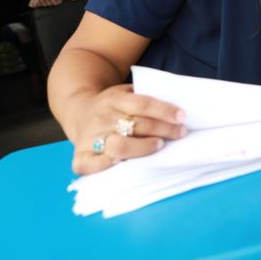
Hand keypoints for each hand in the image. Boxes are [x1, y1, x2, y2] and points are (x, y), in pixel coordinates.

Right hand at [69, 84, 186, 174]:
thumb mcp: (125, 93)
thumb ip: (144, 98)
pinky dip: (108, 166)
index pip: (142, 104)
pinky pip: (92, 166)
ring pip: (120, 146)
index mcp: (113, 99)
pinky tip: (125, 164)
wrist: (78, 111)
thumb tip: (176, 108)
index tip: (182, 116)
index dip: (163, 110)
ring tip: (160, 145)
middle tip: (180, 132)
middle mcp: (101, 118)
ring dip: (144, 148)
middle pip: (136, 125)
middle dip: (163, 130)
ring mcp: (91, 138)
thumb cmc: (113, 106)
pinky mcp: (81, 156)